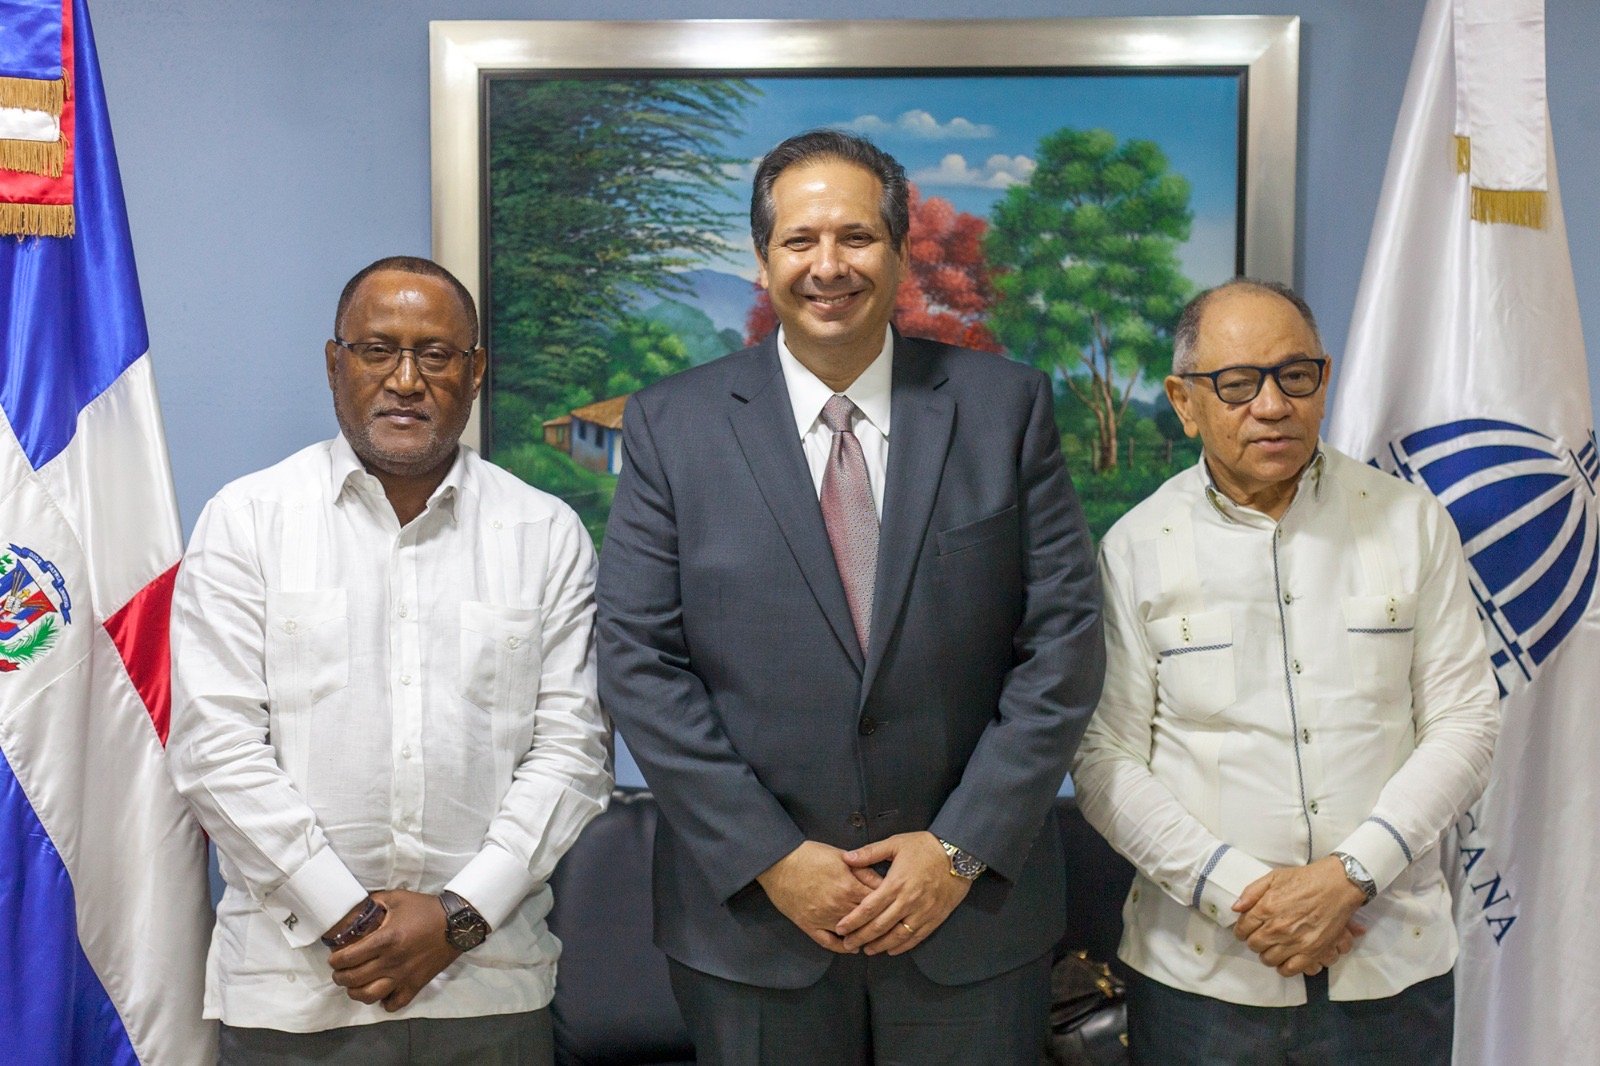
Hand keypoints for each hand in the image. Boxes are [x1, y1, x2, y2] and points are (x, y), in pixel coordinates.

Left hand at [327, 889, 461, 1010]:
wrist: (457, 924)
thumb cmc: (425, 910)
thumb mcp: (397, 898)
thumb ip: (373, 903)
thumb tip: (354, 910)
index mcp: (386, 939)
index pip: (350, 957)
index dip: (336, 960)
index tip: (334, 958)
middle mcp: (392, 961)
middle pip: (355, 978)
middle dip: (340, 977)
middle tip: (339, 972)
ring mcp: (404, 976)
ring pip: (369, 995)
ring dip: (356, 993)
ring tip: (354, 986)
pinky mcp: (416, 985)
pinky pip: (394, 1004)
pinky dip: (384, 1002)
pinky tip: (381, 993)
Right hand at [757, 841, 884, 952]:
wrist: (779, 863)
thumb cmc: (809, 855)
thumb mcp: (840, 857)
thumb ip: (862, 870)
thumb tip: (882, 881)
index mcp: (849, 887)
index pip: (877, 901)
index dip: (888, 904)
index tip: (895, 906)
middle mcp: (839, 906)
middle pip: (867, 921)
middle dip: (880, 923)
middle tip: (890, 926)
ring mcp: (824, 919)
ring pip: (851, 934)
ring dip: (863, 937)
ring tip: (874, 938)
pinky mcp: (809, 926)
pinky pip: (829, 943)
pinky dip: (842, 947)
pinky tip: (851, 947)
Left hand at [835, 832, 971, 955]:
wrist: (959, 854)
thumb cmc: (925, 846)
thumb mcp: (896, 843)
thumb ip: (870, 852)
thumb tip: (846, 857)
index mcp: (895, 884)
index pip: (869, 908)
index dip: (853, 920)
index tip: (840, 928)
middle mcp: (907, 902)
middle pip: (880, 926)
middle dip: (861, 937)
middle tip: (848, 944)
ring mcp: (922, 912)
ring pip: (897, 936)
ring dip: (880, 945)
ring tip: (867, 950)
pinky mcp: (935, 918)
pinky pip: (916, 937)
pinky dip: (902, 946)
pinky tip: (892, 949)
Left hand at [1232, 857, 1367, 975]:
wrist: (1336, 886)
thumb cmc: (1304, 880)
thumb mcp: (1273, 877)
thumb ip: (1251, 892)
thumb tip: (1236, 909)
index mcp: (1266, 908)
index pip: (1242, 929)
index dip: (1242, 930)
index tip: (1246, 930)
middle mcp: (1278, 928)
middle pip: (1254, 945)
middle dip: (1254, 941)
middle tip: (1261, 936)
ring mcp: (1295, 942)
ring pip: (1269, 959)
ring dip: (1267, 954)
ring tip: (1272, 947)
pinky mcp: (1311, 952)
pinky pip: (1289, 970)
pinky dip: (1283, 967)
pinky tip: (1284, 958)